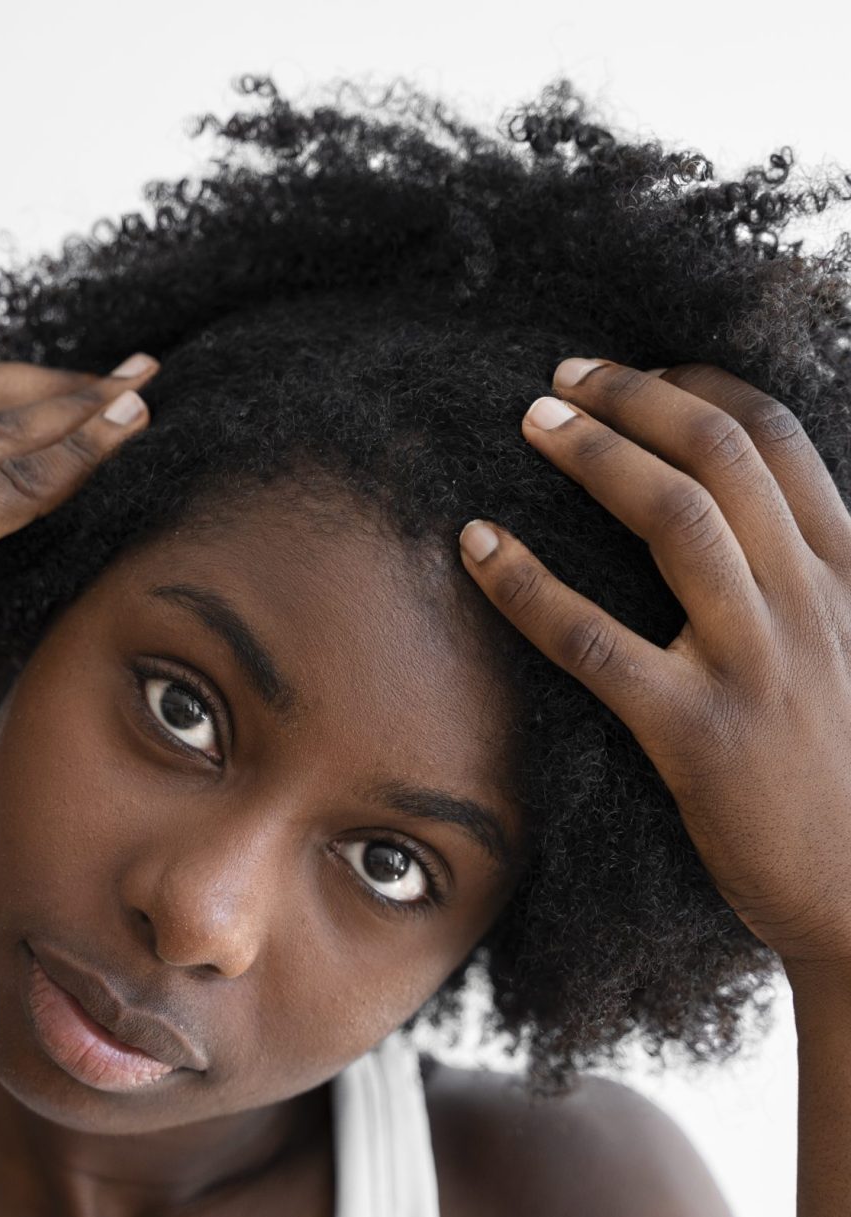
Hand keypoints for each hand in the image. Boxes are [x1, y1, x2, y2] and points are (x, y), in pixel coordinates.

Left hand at [458, 358, 850, 972]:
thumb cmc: (845, 771)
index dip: (696, 385)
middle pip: (720, 454)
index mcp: (848, 572)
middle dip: (635, 397)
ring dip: (594, 456)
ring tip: (530, 422)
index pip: (775, 438)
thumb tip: (736, 518)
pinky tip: (476, 545)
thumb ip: (805, 576)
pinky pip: (593, 641)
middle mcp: (811, 600)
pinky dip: (527, 584)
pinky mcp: (696, 734)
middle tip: (560, 379)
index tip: (634, 371)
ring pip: (673, 521)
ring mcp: (757, 664)